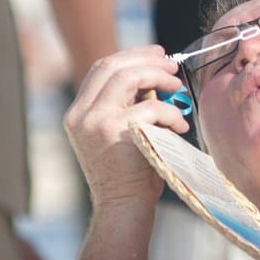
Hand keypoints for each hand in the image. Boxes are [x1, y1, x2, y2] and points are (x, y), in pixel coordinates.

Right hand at [64, 45, 188, 208]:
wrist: (123, 207)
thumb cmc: (130, 171)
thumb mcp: (121, 130)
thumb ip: (128, 102)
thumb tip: (154, 72)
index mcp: (78, 112)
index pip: (101, 68)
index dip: (131, 55)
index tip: (157, 53)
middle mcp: (80, 115)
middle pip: (112, 66)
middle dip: (147, 60)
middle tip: (172, 67)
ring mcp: (94, 122)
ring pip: (128, 78)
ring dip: (159, 78)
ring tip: (178, 89)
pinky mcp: (115, 132)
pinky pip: (150, 107)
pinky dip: (170, 112)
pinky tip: (180, 125)